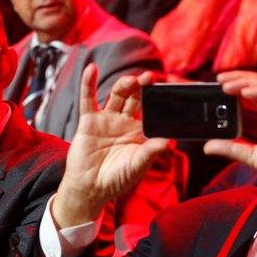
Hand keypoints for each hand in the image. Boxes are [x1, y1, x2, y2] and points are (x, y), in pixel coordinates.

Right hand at [52, 65, 170, 227]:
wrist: (89, 188)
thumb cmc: (116, 180)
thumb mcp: (137, 167)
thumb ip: (150, 152)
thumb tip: (168, 141)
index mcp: (139, 132)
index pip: (150, 111)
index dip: (156, 100)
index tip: (165, 89)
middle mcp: (124, 123)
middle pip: (135, 98)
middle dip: (142, 87)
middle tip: (150, 78)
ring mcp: (106, 120)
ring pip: (116, 96)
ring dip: (123, 84)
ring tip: (130, 80)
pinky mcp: (88, 121)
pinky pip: (88, 99)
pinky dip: (88, 83)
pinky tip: (91, 69)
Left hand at [206, 71, 256, 209]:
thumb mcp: (251, 156)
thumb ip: (231, 149)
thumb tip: (207, 147)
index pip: (253, 91)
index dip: (237, 84)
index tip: (218, 82)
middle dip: (238, 79)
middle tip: (219, 78)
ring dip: (246, 83)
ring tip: (227, 84)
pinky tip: (246, 92)